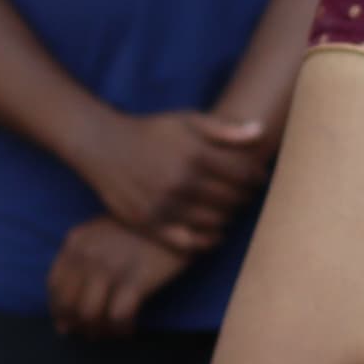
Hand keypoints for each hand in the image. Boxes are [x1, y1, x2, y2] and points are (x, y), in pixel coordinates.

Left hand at [48, 217, 189, 338]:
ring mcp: (110, 267)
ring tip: (110, 334)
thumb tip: (70, 297)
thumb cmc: (143, 228)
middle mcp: (87, 254)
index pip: (54, 285)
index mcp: (76, 241)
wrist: (180, 218)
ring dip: (98, 330)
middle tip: (92, 334)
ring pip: (89, 314)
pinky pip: (118, 316)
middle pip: (68, 303)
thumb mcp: (103, 231)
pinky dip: (121, 329)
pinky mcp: (135, 279)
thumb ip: (83, 256)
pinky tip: (128, 330)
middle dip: (78, 325)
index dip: (59, 310)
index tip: (69, 324)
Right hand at [83, 107, 272, 248]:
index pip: (245, 175)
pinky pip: (189, 243)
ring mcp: (164, 205)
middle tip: (247, 196)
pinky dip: (207, 242)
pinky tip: (215, 234)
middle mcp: (181, 182)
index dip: (258, 178)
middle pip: (233, 200)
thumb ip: (224, 128)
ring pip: (216, 222)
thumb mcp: (187, 120)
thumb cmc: (151, 131)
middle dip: (245, 198)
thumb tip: (261, 132)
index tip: (260, 179)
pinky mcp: (149, 224)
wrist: (102, 145)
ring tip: (230, 210)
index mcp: (195, 155)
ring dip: (229, 217)